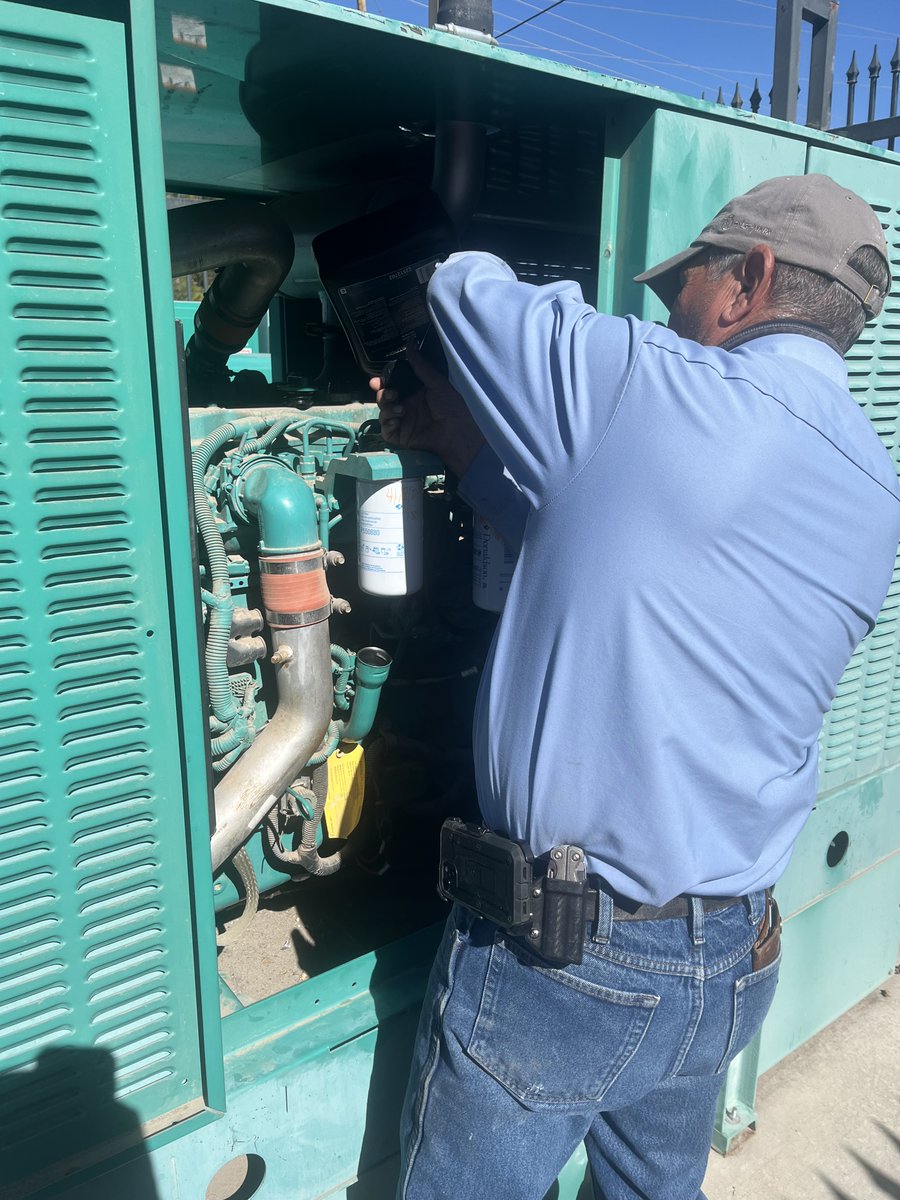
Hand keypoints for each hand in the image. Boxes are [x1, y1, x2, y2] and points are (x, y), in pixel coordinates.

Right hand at [370, 342, 484, 475]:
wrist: (457, 431)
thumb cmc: (451, 405)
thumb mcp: (436, 382)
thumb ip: (420, 365)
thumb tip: (410, 343)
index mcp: (413, 393)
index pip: (392, 385)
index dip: (382, 382)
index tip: (376, 380)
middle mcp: (405, 406)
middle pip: (384, 398)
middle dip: (383, 394)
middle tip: (391, 393)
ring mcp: (402, 422)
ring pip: (383, 412)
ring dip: (387, 408)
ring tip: (401, 409)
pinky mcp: (400, 437)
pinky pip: (385, 430)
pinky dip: (387, 423)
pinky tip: (397, 420)